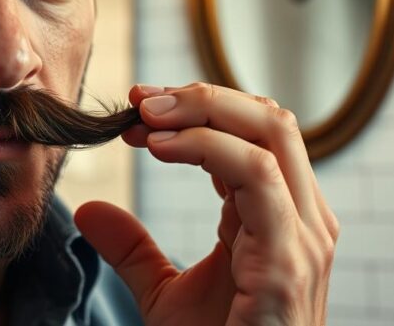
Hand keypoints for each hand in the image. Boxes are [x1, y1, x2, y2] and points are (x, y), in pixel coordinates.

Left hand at [75, 82, 338, 325]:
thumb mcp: (164, 295)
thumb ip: (133, 248)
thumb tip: (90, 210)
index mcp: (280, 217)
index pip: (252, 134)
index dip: (196, 110)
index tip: (136, 106)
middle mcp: (302, 218)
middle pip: (270, 118)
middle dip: (201, 97)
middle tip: (139, 99)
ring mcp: (303, 236)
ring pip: (271, 132)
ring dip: (202, 111)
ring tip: (143, 116)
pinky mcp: (290, 259)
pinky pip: (256, 176)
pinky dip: (206, 148)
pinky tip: (159, 147)